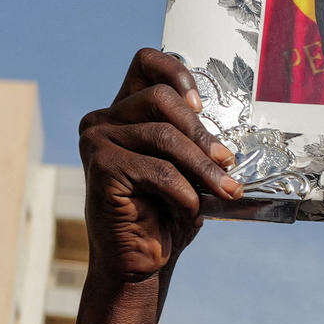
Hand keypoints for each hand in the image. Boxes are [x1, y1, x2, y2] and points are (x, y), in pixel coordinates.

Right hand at [78, 49, 245, 282]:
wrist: (139, 261)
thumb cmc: (165, 214)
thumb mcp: (186, 169)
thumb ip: (194, 141)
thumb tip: (225, 137)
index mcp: (125, 111)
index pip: (145, 62)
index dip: (176, 72)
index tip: (201, 106)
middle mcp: (104, 119)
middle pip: (161, 99)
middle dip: (201, 134)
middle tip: (228, 163)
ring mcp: (96, 141)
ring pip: (163, 135)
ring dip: (202, 167)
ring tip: (226, 190)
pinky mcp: (100, 168)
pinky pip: (156, 169)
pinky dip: (183, 190)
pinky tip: (191, 207)